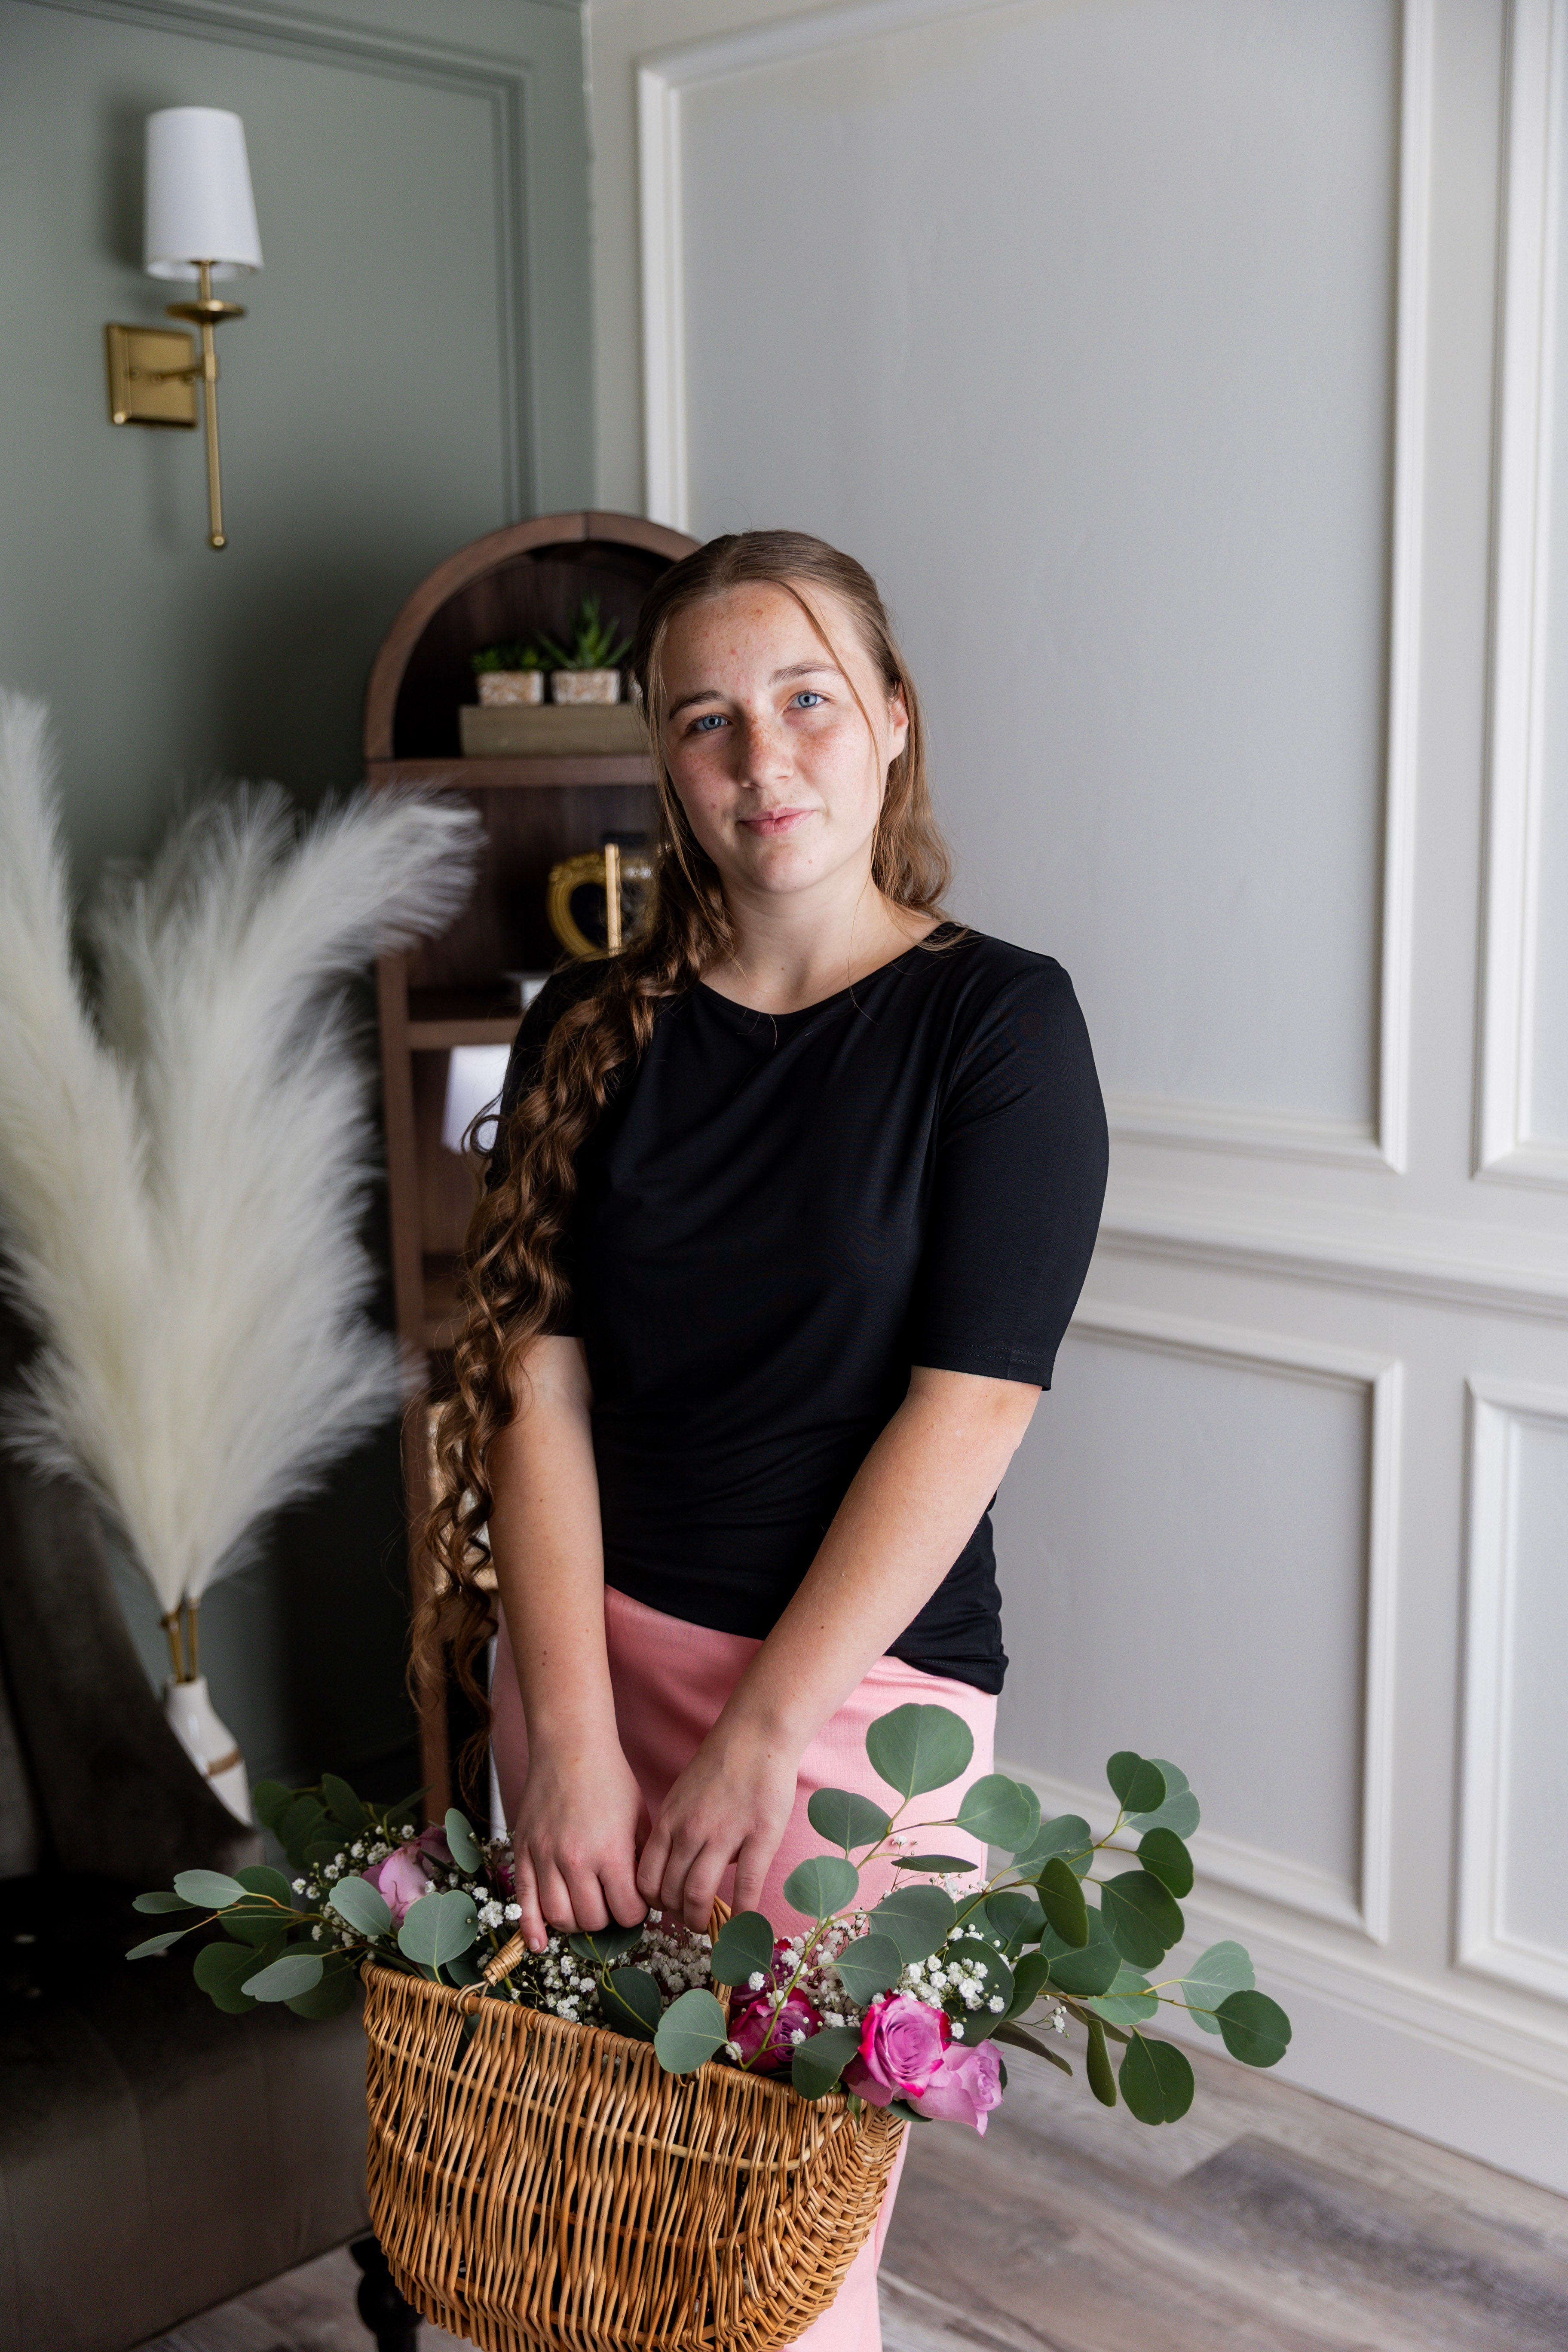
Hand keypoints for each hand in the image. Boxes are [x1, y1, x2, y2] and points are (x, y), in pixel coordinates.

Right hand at [509, 1742, 645, 1951]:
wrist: (570, 1749)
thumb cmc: (610, 1781)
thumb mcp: (639, 1820)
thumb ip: (640, 1862)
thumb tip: (642, 1899)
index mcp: (611, 1852)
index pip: (627, 1911)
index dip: (635, 1912)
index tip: (634, 1902)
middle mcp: (576, 1860)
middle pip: (593, 1920)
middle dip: (607, 1918)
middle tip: (609, 1903)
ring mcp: (545, 1858)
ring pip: (560, 1918)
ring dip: (576, 1922)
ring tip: (584, 1908)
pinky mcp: (523, 1853)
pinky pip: (524, 1903)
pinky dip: (532, 1929)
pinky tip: (540, 1944)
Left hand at [636, 1719, 799, 1931]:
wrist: (755, 1735)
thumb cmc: (720, 1764)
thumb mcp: (683, 1795)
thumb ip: (677, 1831)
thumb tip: (682, 1870)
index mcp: (669, 1821)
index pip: (646, 1878)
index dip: (654, 1902)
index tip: (666, 1907)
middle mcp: (690, 1831)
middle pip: (670, 1892)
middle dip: (677, 1915)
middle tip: (689, 1920)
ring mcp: (725, 1834)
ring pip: (700, 1894)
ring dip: (701, 1919)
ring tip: (709, 1926)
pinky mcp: (760, 1836)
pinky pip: (746, 1885)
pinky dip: (742, 1912)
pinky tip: (744, 1923)